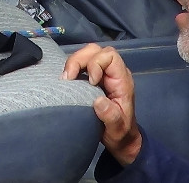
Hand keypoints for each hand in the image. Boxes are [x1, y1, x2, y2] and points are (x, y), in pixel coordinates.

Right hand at [63, 44, 141, 165]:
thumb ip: (111, 116)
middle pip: (96, 50)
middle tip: (69, 77)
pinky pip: (82, 63)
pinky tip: (67, 81)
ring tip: (66, 79)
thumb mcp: (117, 129)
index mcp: (122, 80)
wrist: (120, 138)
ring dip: (74, 62)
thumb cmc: (120, 133)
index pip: (110, 56)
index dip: (96, 64)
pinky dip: (72, 68)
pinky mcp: (94, 77)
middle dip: (80, 59)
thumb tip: (98, 101)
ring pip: (88, 54)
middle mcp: (113, 73)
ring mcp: (103, 73)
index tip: (89, 82)